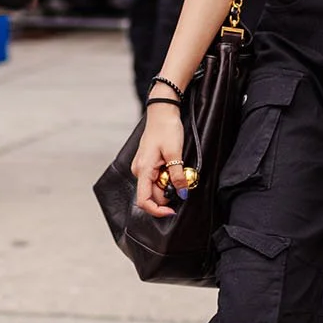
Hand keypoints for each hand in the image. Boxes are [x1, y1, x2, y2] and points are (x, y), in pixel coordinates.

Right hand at [129, 100, 188, 218]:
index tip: (172, 211)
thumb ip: (177, 175)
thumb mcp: (175, 153)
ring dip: (169, 183)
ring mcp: (142, 167)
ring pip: (156, 186)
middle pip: (153, 194)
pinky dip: (167, 176)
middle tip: (183, 179)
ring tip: (179, 167)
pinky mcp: (147, 163)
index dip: (158, 210)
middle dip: (169, 192)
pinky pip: (156, 177)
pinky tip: (174, 165)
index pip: (144, 200)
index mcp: (143, 170)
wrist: (162, 111)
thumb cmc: (166, 128)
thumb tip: (182, 193)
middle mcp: (139, 170)